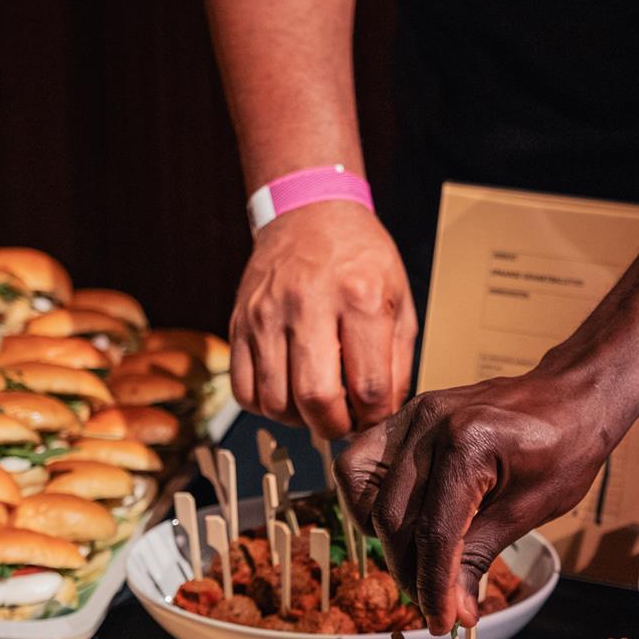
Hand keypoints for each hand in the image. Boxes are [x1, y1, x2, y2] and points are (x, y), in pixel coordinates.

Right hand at [230, 202, 417, 436]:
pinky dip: (266, 406)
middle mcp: (308, 303)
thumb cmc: (358, 254)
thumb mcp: (398, 297)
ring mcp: (266, 314)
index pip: (368, 386)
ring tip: (318, 405)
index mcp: (359, 296)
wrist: (309, 212)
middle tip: (346, 420)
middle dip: (335, 426)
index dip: (375, 417)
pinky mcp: (239, 323)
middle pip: (316, 398)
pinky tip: (288, 393)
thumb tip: (385, 412)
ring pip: (275, 401)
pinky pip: (244, 390)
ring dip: (300, 420)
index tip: (375, 416)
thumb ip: (398, 360)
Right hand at [335, 365, 621, 633]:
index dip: (434, 587)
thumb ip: (480, 557)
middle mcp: (431, 424)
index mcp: (469, 443)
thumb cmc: (564, 448)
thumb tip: (452, 611)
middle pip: (394, 519)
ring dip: (386, 540)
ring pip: (365, 492)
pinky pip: (363, 464)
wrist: (571, 398)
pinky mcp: (407, 417)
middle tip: (439, 603)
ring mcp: (413, 415)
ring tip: (421, 563)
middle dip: (412, 571)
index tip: (443, 623)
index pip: (434, 532)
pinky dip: (372, 501)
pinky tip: (402, 523)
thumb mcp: (530, 510)